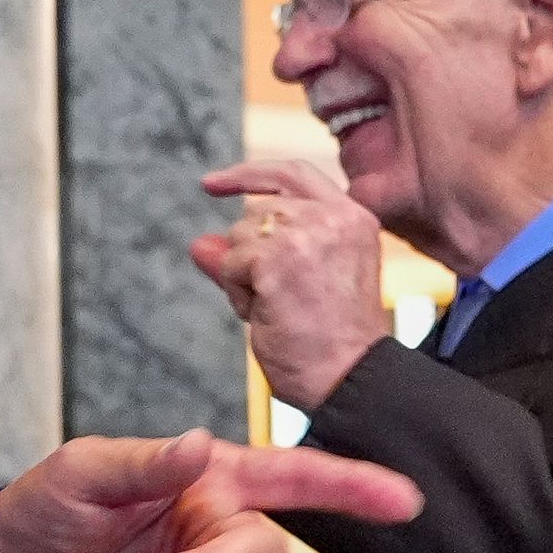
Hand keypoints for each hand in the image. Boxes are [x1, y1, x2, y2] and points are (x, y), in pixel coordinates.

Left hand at [192, 161, 392, 411]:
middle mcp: (333, 218)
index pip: (292, 174)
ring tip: (279, 310)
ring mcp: (306, 235)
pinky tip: (267, 316)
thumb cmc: (333, 343)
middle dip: (251, 253)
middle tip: (279, 299)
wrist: (352, 379)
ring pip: (239, 238)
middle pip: (257, 213)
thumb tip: (200, 245)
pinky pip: (230, 265)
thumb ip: (253, 255)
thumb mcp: (300, 284)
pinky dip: (238, 294)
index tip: (210, 184)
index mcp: (352, 218)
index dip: (248, 175)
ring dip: (244, 277)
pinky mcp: (277, 260)